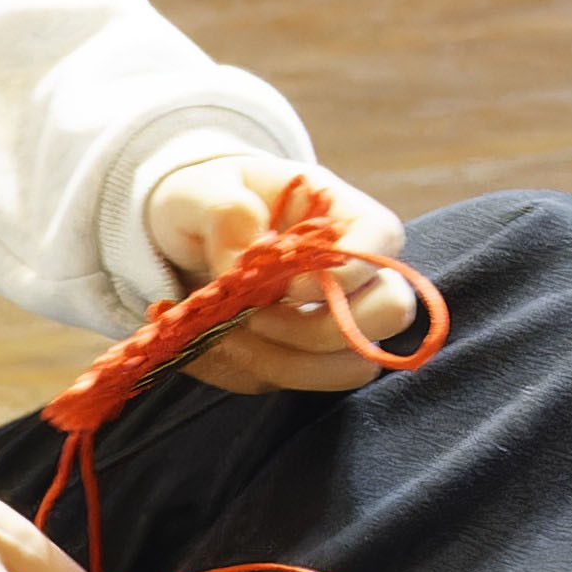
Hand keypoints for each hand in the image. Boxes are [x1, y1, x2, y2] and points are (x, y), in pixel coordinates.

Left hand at [141, 157, 421, 395]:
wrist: (181, 240)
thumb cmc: (202, 201)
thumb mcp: (199, 190)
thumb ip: (226, 213)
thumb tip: (248, 259)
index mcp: (340, 213)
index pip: (384, 241)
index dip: (345, 273)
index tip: (284, 287)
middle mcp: (353, 270)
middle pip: (390, 311)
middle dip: (319, 330)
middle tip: (255, 318)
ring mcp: (334, 318)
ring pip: (350, 364)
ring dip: (283, 360)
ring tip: (225, 333)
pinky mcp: (304, 356)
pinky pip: (300, 382)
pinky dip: (256, 372)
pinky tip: (218, 346)